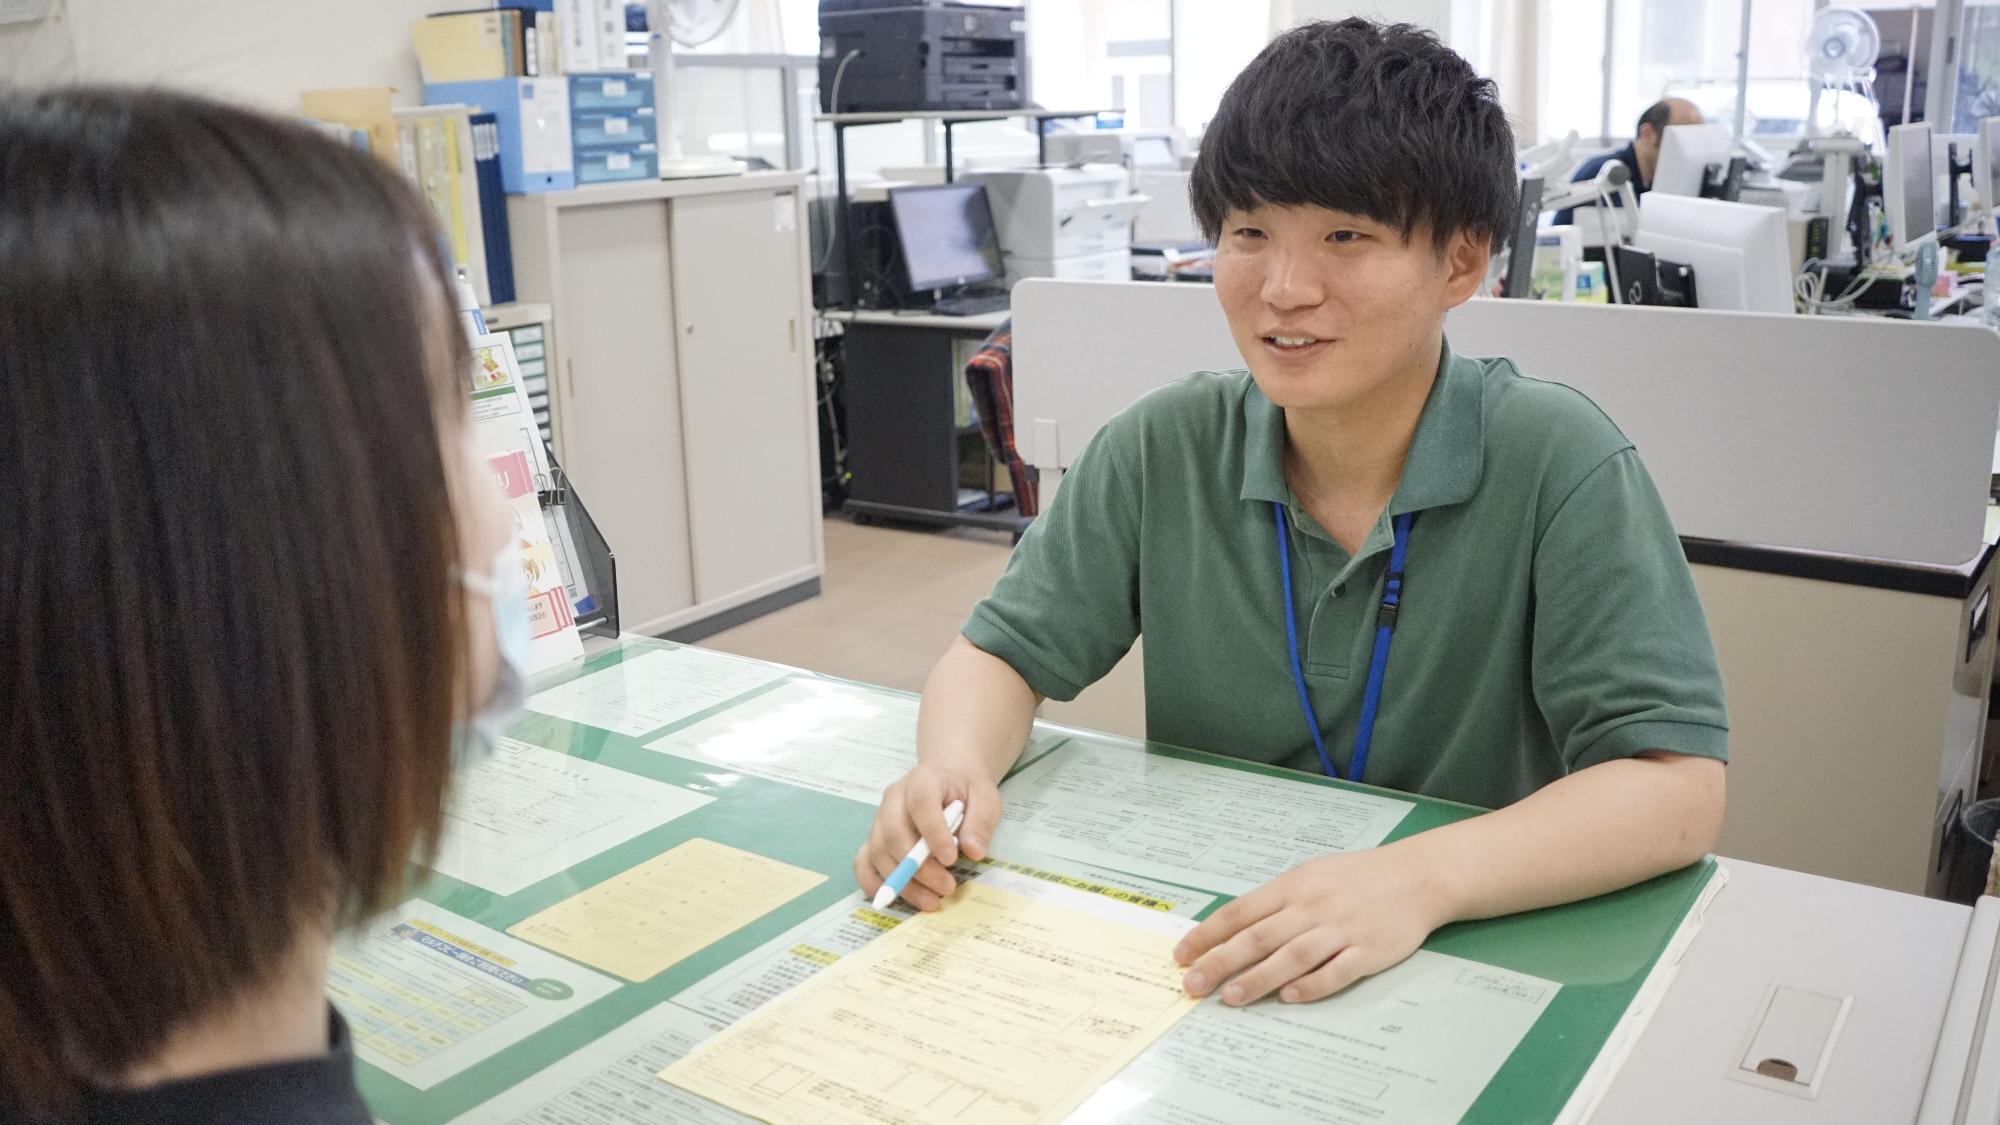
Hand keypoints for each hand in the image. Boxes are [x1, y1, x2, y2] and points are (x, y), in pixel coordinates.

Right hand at [854, 761, 1003, 911]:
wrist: (949, 781)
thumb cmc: (966, 790)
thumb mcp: (986, 798)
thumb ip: (981, 822)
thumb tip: (974, 851)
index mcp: (923, 780)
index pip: (921, 803)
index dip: (933, 833)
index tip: (951, 859)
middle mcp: (894, 798)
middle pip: (894, 833)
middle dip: (919, 867)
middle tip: (947, 887)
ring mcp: (880, 819)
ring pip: (879, 852)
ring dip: (903, 882)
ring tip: (932, 901)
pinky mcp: (874, 838)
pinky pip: (863, 862)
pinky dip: (873, 883)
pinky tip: (894, 899)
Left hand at [1172, 845, 1450, 1004]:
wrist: (1415, 876)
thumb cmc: (1355, 878)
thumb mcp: (1310, 876)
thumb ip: (1275, 902)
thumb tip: (1233, 929)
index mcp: (1292, 886)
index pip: (1240, 912)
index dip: (1208, 935)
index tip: (1181, 955)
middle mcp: (1311, 907)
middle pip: (1258, 937)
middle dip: (1221, 962)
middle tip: (1192, 984)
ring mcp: (1340, 929)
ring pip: (1292, 956)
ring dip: (1259, 978)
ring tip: (1231, 998)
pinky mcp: (1368, 951)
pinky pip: (1336, 971)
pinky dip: (1312, 984)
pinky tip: (1289, 997)